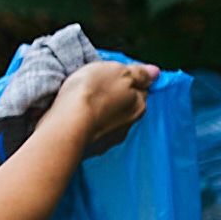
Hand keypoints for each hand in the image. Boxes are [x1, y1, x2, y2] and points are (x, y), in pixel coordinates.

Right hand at [40, 58, 157, 159]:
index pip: (140, 89)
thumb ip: (138, 72)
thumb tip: (154, 72)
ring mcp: (111, 138)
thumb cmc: (90, 95)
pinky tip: (77, 120)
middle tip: (96, 88)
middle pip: (126, 106)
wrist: (66, 127)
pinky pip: (94, 133)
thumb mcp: (117, 70)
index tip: (113, 76)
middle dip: (115, 99)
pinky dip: (89, 127)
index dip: (127, 80)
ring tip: (83, 105)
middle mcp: (129, 123)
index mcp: (138, 104)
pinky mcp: (94, 149)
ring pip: (110, 121)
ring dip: (101, 114)